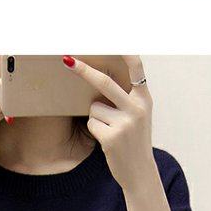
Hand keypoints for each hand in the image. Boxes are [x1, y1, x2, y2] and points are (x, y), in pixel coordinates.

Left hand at [73, 55, 153, 195]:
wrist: (140, 171)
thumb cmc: (134, 140)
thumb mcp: (138, 115)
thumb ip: (126, 97)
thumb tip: (96, 78)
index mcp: (144, 99)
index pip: (137, 69)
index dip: (126, 52)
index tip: (116, 39)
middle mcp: (137, 108)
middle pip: (104, 82)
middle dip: (83, 70)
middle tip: (67, 59)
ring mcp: (125, 123)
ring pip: (94, 107)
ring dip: (96, 117)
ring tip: (111, 130)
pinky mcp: (112, 137)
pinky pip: (91, 123)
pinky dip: (95, 130)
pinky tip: (108, 140)